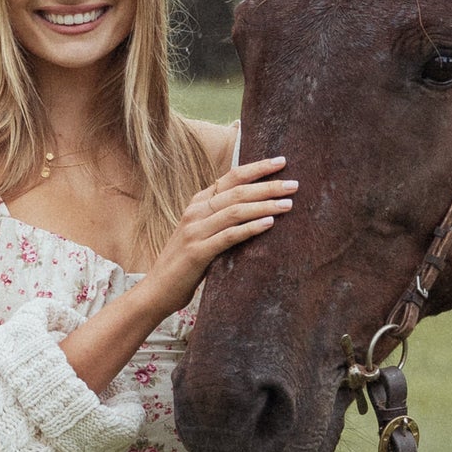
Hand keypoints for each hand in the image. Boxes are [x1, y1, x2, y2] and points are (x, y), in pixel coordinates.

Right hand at [143, 155, 294, 314]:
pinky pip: (229, 236)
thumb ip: (221, 219)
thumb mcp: (202, 233)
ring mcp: (195, 231)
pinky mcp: (197, 253)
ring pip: (235, 211)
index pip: (230, 177)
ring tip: (288, 203)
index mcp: (197, 204)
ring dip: (265, 205)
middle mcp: (195, 213)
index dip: (256, 168)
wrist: (156, 290)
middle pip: (237, 191)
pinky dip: (250, 228)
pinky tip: (269, 223)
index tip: (281, 161)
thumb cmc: (185, 263)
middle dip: (268, 185)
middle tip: (294, 184)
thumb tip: (256, 209)